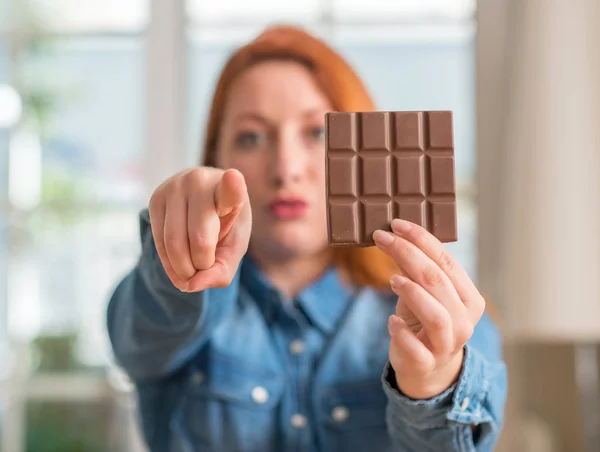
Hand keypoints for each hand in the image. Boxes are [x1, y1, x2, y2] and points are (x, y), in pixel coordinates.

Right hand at [148, 167, 251, 291]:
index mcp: (229, 189)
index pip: (230, 189)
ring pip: (173, 243)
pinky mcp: (155, 198)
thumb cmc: (226, 223)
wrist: (203, 200)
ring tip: (193, 272)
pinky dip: (170, 265)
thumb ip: (222, 270)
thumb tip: (192, 285)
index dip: (232, 186)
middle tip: (207, 268)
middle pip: (199, 239)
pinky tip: (179, 269)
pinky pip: (158, 242)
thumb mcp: (235, 246)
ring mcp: (174, 187)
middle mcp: (200, 182)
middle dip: (202, 265)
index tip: (234, 177)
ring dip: (183, 269)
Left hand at [373, 219, 484, 399]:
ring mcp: (447, 344)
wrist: (426, 367)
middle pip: (437, 281)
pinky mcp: (426, 362)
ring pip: (436, 315)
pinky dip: (402, 332)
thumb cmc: (423, 321)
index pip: (447, 261)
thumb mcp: (423, 293)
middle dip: (408, 254)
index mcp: (469, 297)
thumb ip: (417, 270)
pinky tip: (392, 320)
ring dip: (412, 292)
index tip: (396, 224)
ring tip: (391, 279)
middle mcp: (463, 320)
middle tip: (382, 238)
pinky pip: (417, 348)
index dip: (421, 239)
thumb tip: (396, 234)